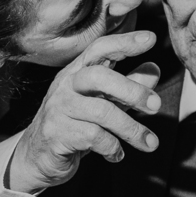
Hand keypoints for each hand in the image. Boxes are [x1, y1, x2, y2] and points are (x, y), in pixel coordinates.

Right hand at [10, 30, 160, 191]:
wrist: (38, 158)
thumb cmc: (75, 125)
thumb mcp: (104, 103)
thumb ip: (127, 87)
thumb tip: (154, 69)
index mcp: (77, 72)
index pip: (99, 49)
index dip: (124, 42)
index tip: (151, 38)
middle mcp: (65, 86)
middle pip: (99, 76)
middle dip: (132, 90)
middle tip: (157, 106)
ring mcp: (58, 110)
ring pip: (101, 112)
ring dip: (131, 129)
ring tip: (150, 143)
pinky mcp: (57, 135)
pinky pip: (93, 137)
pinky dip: (113, 148)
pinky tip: (117, 154)